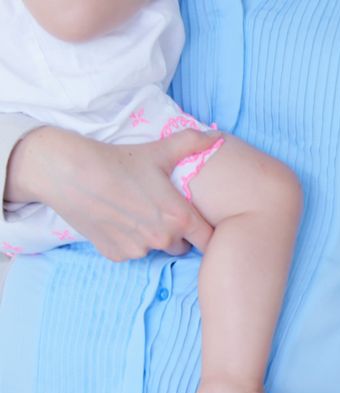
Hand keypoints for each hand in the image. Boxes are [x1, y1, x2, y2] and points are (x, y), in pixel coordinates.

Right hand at [7, 126, 220, 260]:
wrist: (69, 172)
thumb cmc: (119, 161)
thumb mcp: (159, 151)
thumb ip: (192, 144)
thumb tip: (217, 137)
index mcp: (180, 218)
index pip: (209, 240)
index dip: (208, 232)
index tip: (200, 223)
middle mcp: (162, 240)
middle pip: (182, 246)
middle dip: (178, 233)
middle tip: (161, 210)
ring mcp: (138, 250)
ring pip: (155, 249)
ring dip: (152, 237)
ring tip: (136, 211)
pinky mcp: (115, 255)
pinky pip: (131, 252)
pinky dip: (127, 240)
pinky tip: (117, 219)